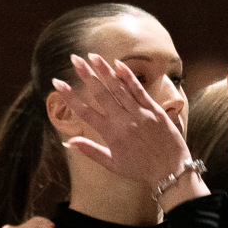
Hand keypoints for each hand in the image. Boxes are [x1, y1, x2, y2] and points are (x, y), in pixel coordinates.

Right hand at [55, 52, 194, 189]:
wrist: (170, 172)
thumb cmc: (140, 170)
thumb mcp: (113, 164)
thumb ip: (91, 151)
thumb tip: (69, 142)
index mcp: (110, 134)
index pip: (85, 111)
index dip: (69, 96)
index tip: (57, 83)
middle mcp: (122, 121)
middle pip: (100, 93)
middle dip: (85, 74)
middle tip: (74, 59)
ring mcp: (138, 113)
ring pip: (118, 87)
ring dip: (104, 70)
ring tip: (92, 56)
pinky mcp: (153, 109)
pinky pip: (138, 89)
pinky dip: (128, 76)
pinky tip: (118, 63)